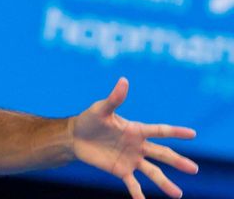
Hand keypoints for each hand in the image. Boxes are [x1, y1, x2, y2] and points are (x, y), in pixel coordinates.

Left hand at [72, 78, 197, 198]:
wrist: (75, 137)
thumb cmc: (89, 120)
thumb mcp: (101, 109)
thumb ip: (114, 98)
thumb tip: (123, 80)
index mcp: (136, 130)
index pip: (160, 131)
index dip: (176, 132)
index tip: (193, 134)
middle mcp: (137, 146)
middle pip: (162, 154)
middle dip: (178, 161)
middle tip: (194, 169)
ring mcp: (131, 159)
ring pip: (152, 172)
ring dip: (165, 183)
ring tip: (178, 195)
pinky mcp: (120, 170)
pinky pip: (133, 184)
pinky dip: (138, 194)